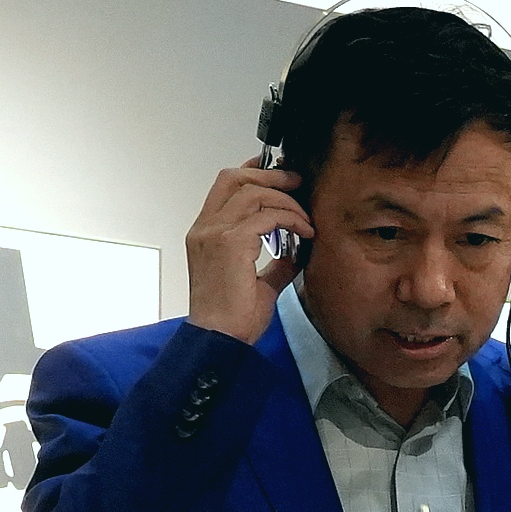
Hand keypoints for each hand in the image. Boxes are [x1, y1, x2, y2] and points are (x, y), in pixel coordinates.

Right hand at [183, 161, 312, 342]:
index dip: (252, 172)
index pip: (225, 186)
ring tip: (305, 218)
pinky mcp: (230, 243)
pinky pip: (267, 216)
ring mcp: (215, 233)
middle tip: (297, 183)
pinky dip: (291, 219)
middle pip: (235, 178)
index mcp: (205, 233)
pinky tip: (304, 231)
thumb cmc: (231, 319)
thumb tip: (295, 252)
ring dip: (286, 200)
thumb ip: (274, 263)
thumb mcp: (257, 283)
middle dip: (271, 176)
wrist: (219, 339)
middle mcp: (205, 228)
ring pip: (254, 193)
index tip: (278, 172)